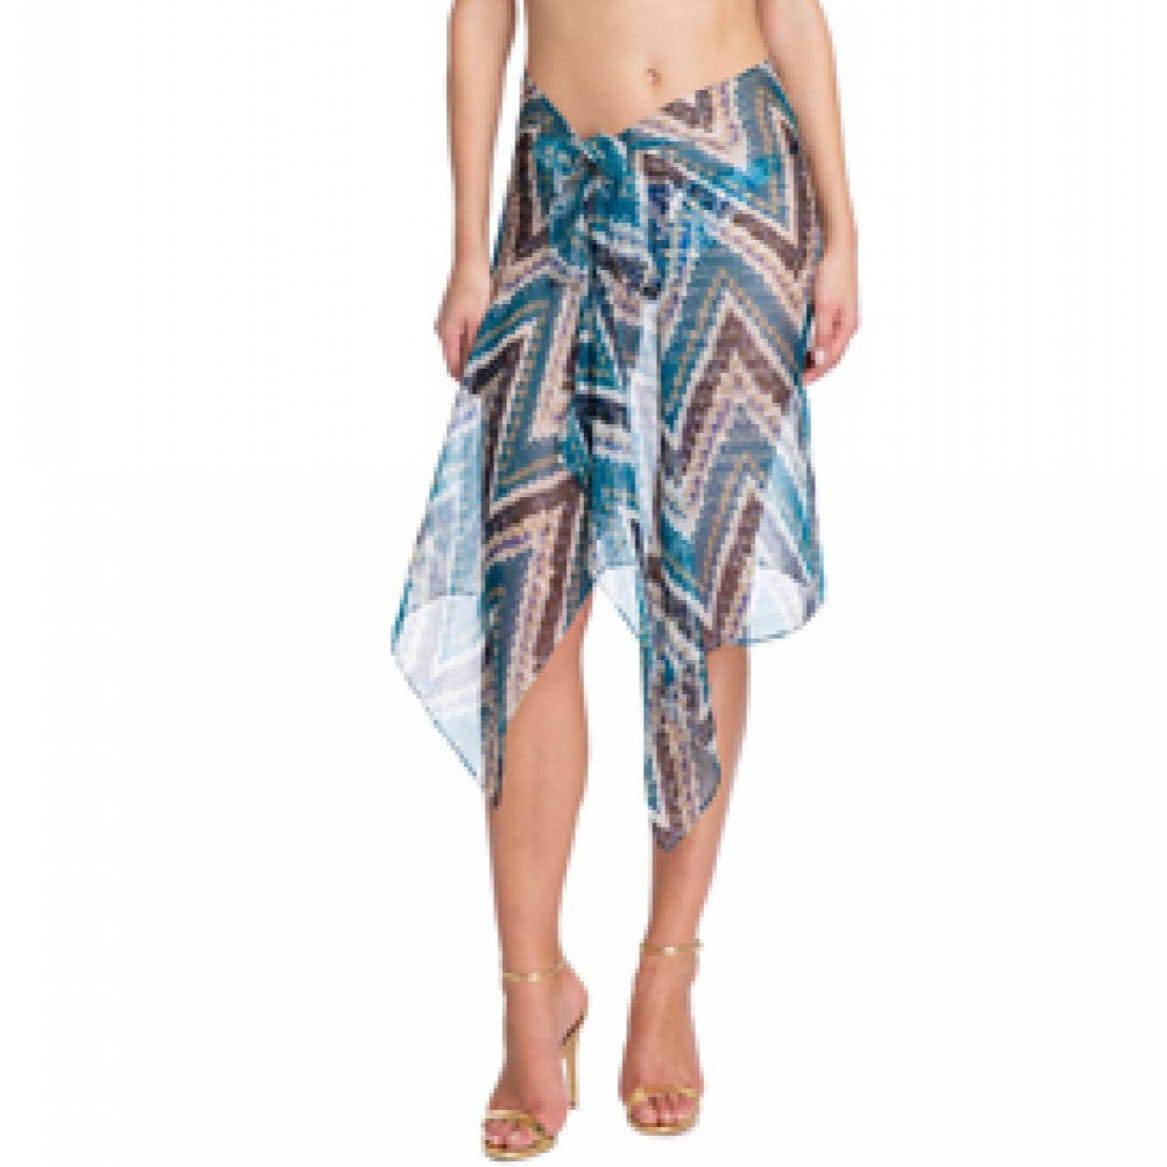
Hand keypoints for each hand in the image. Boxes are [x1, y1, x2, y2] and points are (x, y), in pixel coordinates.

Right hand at [434, 259, 492, 380]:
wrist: (470, 263)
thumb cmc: (474, 288)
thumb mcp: (478, 321)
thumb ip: (475, 346)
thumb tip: (474, 368)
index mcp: (446, 334)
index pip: (452, 367)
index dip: (465, 378)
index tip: (481, 386)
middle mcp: (442, 330)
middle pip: (455, 358)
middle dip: (471, 365)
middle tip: (492, 371)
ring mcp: (446, 322)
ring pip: (459, 346)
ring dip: (473, 352)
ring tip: (492, 354)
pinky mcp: (453, 315)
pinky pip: (461, 334)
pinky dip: (472, 339)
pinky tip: (486, 337)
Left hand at [806, 238, 858, 383]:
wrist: (840, 251)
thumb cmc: (832, 275)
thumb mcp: (824, 306)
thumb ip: (822, 333)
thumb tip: (819, 359)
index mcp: (848, 328)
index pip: (832, 359)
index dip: (816, 372)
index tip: (800, 381)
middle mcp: (848, 326)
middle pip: (833, 356)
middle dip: (817, 369)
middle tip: (798, 379)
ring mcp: (844, 319)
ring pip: (830, 347)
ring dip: (816, 359)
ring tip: (799, 367)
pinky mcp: (838, 312)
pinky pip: (828, 336)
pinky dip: (816, 346)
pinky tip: (805, 347)